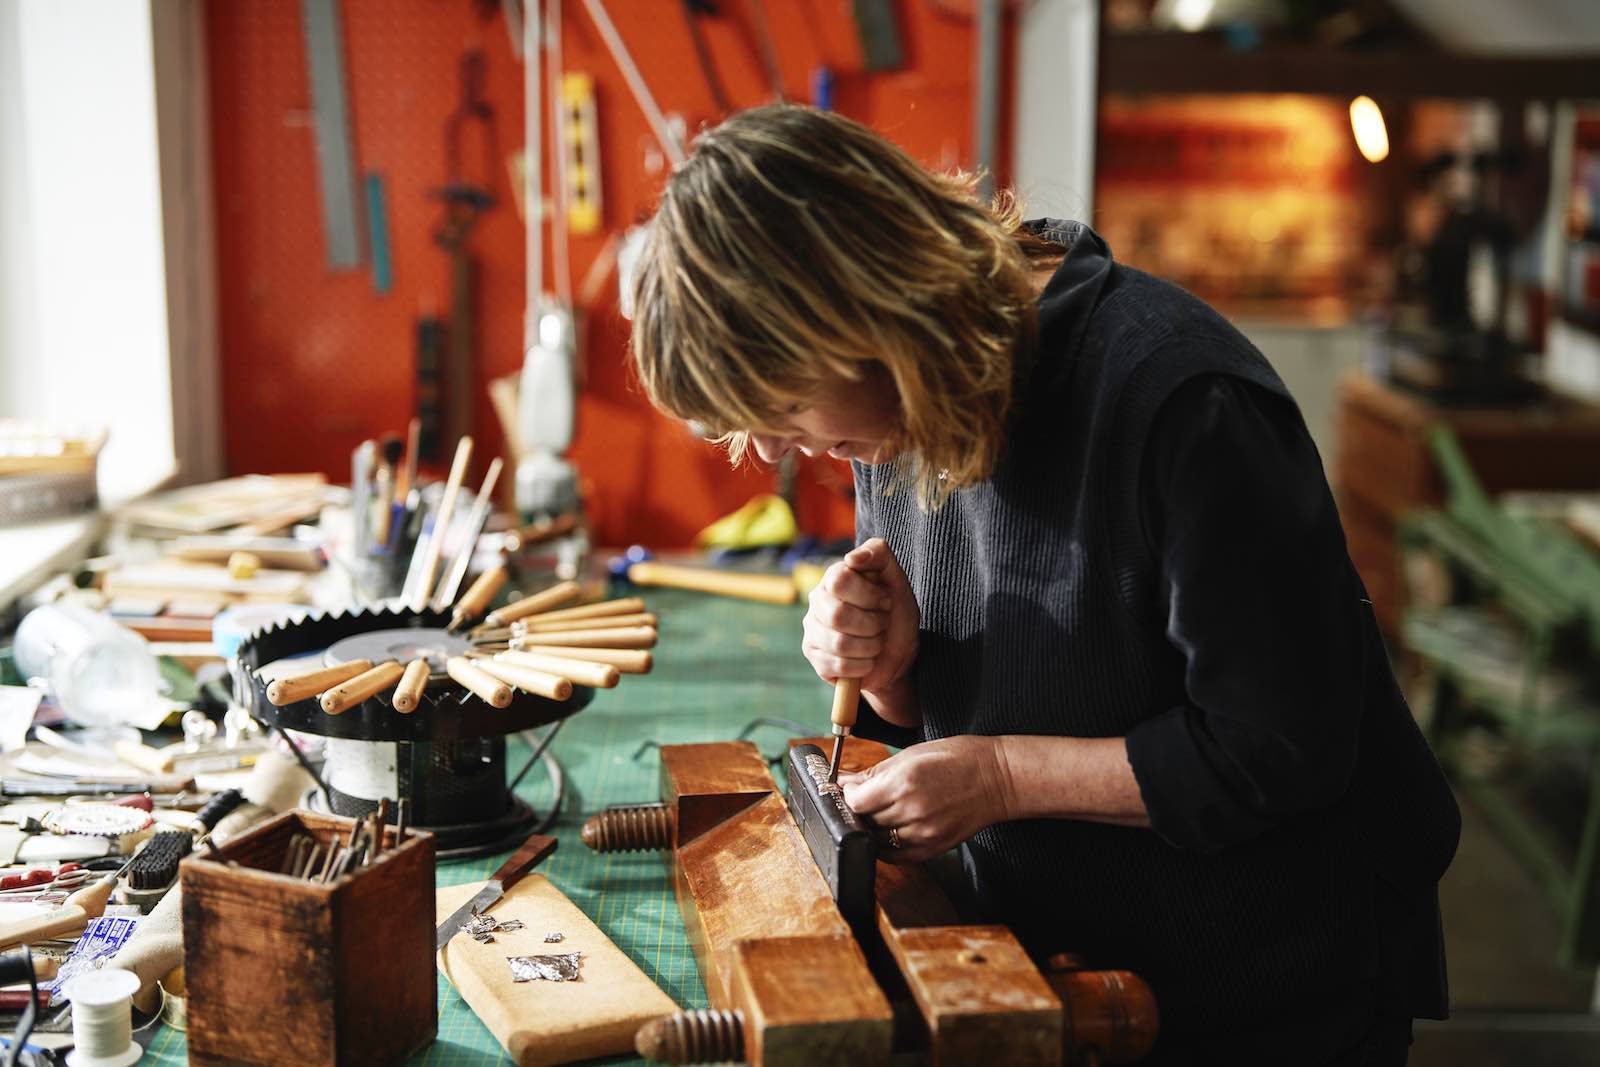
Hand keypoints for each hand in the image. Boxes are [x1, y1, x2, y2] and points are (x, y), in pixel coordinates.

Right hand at [802, 538, 918, 699]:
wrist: (899, 653)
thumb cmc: (895, 612)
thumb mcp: (896, 578)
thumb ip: (878, 553)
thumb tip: (851, 558)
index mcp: (833, 576)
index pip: (839, 581)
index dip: (869, 595)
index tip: (885, 602)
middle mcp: (817, 601)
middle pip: (838, 615)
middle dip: (872, 624)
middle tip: (882, 624)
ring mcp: (812, 630)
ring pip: (839, 644)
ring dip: (870, 646)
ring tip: (876, 642)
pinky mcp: (815, 658)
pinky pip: (838, 666)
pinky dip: (863, 665)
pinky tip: (866, 659)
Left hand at [839, 736, 1014, 863]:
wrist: (999, 778)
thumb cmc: (958, 758)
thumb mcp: (912, 754)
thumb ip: (875, 772)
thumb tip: (844, 781)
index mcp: (904, 782)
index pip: (856, 801)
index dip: (850, 794)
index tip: (854, 788)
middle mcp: (912, 810)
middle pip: (866, 820)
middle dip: (863, 808)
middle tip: (870, 796)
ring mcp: (924, 832)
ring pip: (879, 838)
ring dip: (875, 826)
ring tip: (886, 810)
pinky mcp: (934, 848)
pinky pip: (898, 856)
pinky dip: (888, 846)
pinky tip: (891, 832)